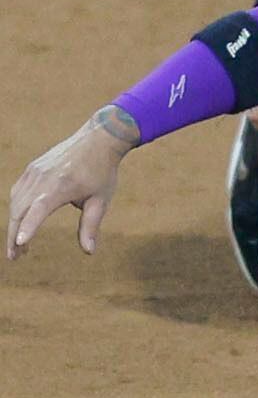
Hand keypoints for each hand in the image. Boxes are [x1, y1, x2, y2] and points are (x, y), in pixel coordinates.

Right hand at [7, 107, 137, 259]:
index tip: (20, 242)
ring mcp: (34, 172)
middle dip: (15, 235)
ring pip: (16, 202)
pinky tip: (21, 222)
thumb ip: (90, 226)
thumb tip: (89, 252)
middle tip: (15, 257)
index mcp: (62, 185)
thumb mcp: (101, 200)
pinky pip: (18, 192)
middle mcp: (43, 178)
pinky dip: (17, 209)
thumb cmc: (102, 172)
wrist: (98, 139)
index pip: (39, 208)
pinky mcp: (32, 169)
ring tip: (19, 245)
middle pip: (21, 210)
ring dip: (14, 224)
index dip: (29, 226)